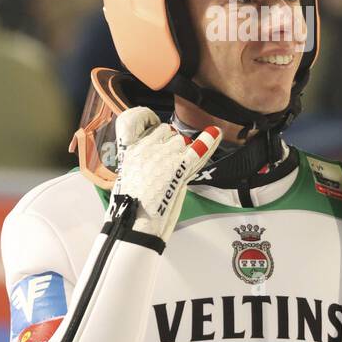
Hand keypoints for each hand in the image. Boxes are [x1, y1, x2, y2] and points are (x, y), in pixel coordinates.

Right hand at [112, 107, 220, 244]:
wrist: (134, 223)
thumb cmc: (130, 205)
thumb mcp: (127, 175)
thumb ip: (139, 158)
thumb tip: (155, 150)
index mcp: (128, 150)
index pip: (131, 119)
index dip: (143, 117)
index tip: (150, 121)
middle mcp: (145, 147)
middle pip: (164, 130)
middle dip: (168, 141)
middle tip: (166, 161)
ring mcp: (164, 156)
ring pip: (181, 140)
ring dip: (182, 150)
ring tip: (176, 170)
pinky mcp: (179, 167)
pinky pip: (197, 149)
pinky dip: (208, 141)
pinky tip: (214, 133)